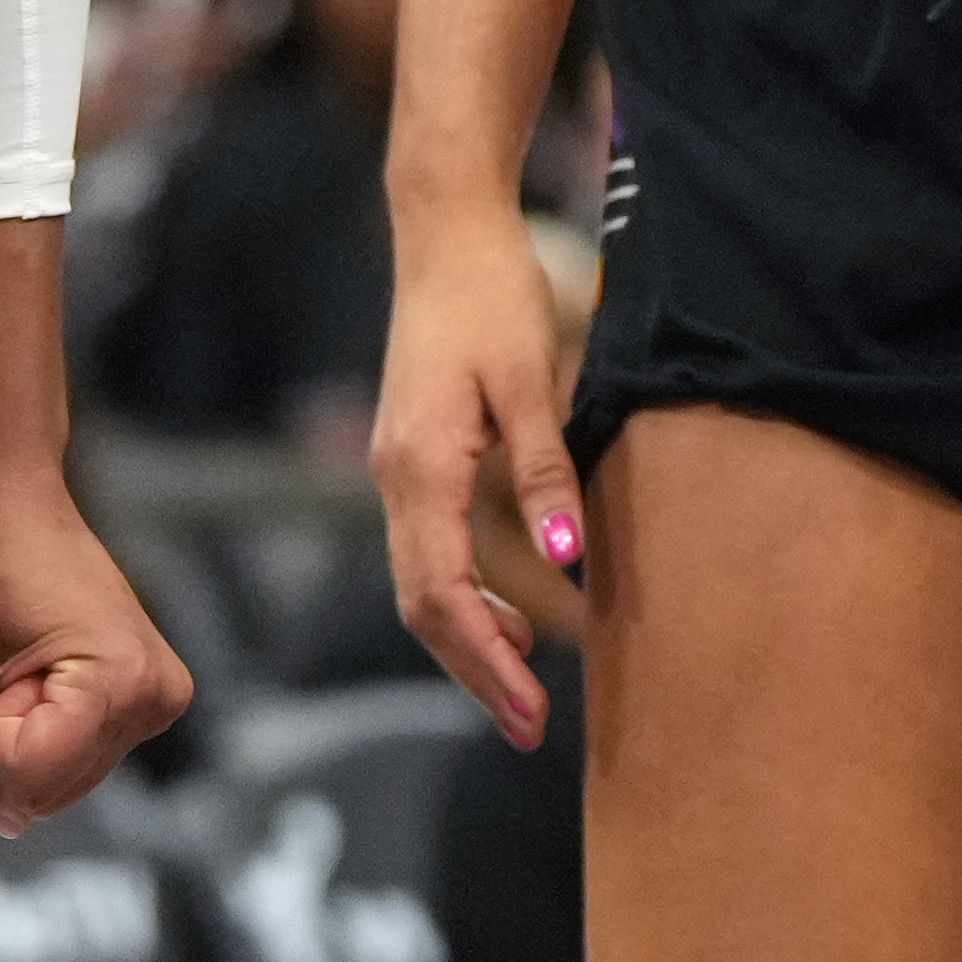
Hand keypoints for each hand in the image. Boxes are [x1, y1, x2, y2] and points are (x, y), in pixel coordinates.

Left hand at [0, 478, 190, 832]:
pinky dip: (44, 729)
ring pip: (64, 782)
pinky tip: (38, 673)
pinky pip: (78, 756)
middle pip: (54, 791)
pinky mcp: (148, 697)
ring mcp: (159, 697)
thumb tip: (5, 817)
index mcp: (123, 676)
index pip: (31, 780)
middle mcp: (157, 692)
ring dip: (25, 739)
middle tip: (2, 664)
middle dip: (8, 746)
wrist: (10, 499)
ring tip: (19, 661)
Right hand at [372, 212, 582, 744]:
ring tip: (522, 691)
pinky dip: (463, 598)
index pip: (443, 594)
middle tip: (530, 728)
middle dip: (474, 672)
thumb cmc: (491, 296)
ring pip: (421, 582)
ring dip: (468, 642)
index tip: (531, 712)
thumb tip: (564, 563)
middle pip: (423, 604)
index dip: (484, 662)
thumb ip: (545, 472)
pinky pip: (429, 551)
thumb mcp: (529, 380)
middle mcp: (396, 479)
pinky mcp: (412, 458)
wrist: (444, 234)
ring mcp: (398, 470)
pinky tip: (507, 616)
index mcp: (421, 468)